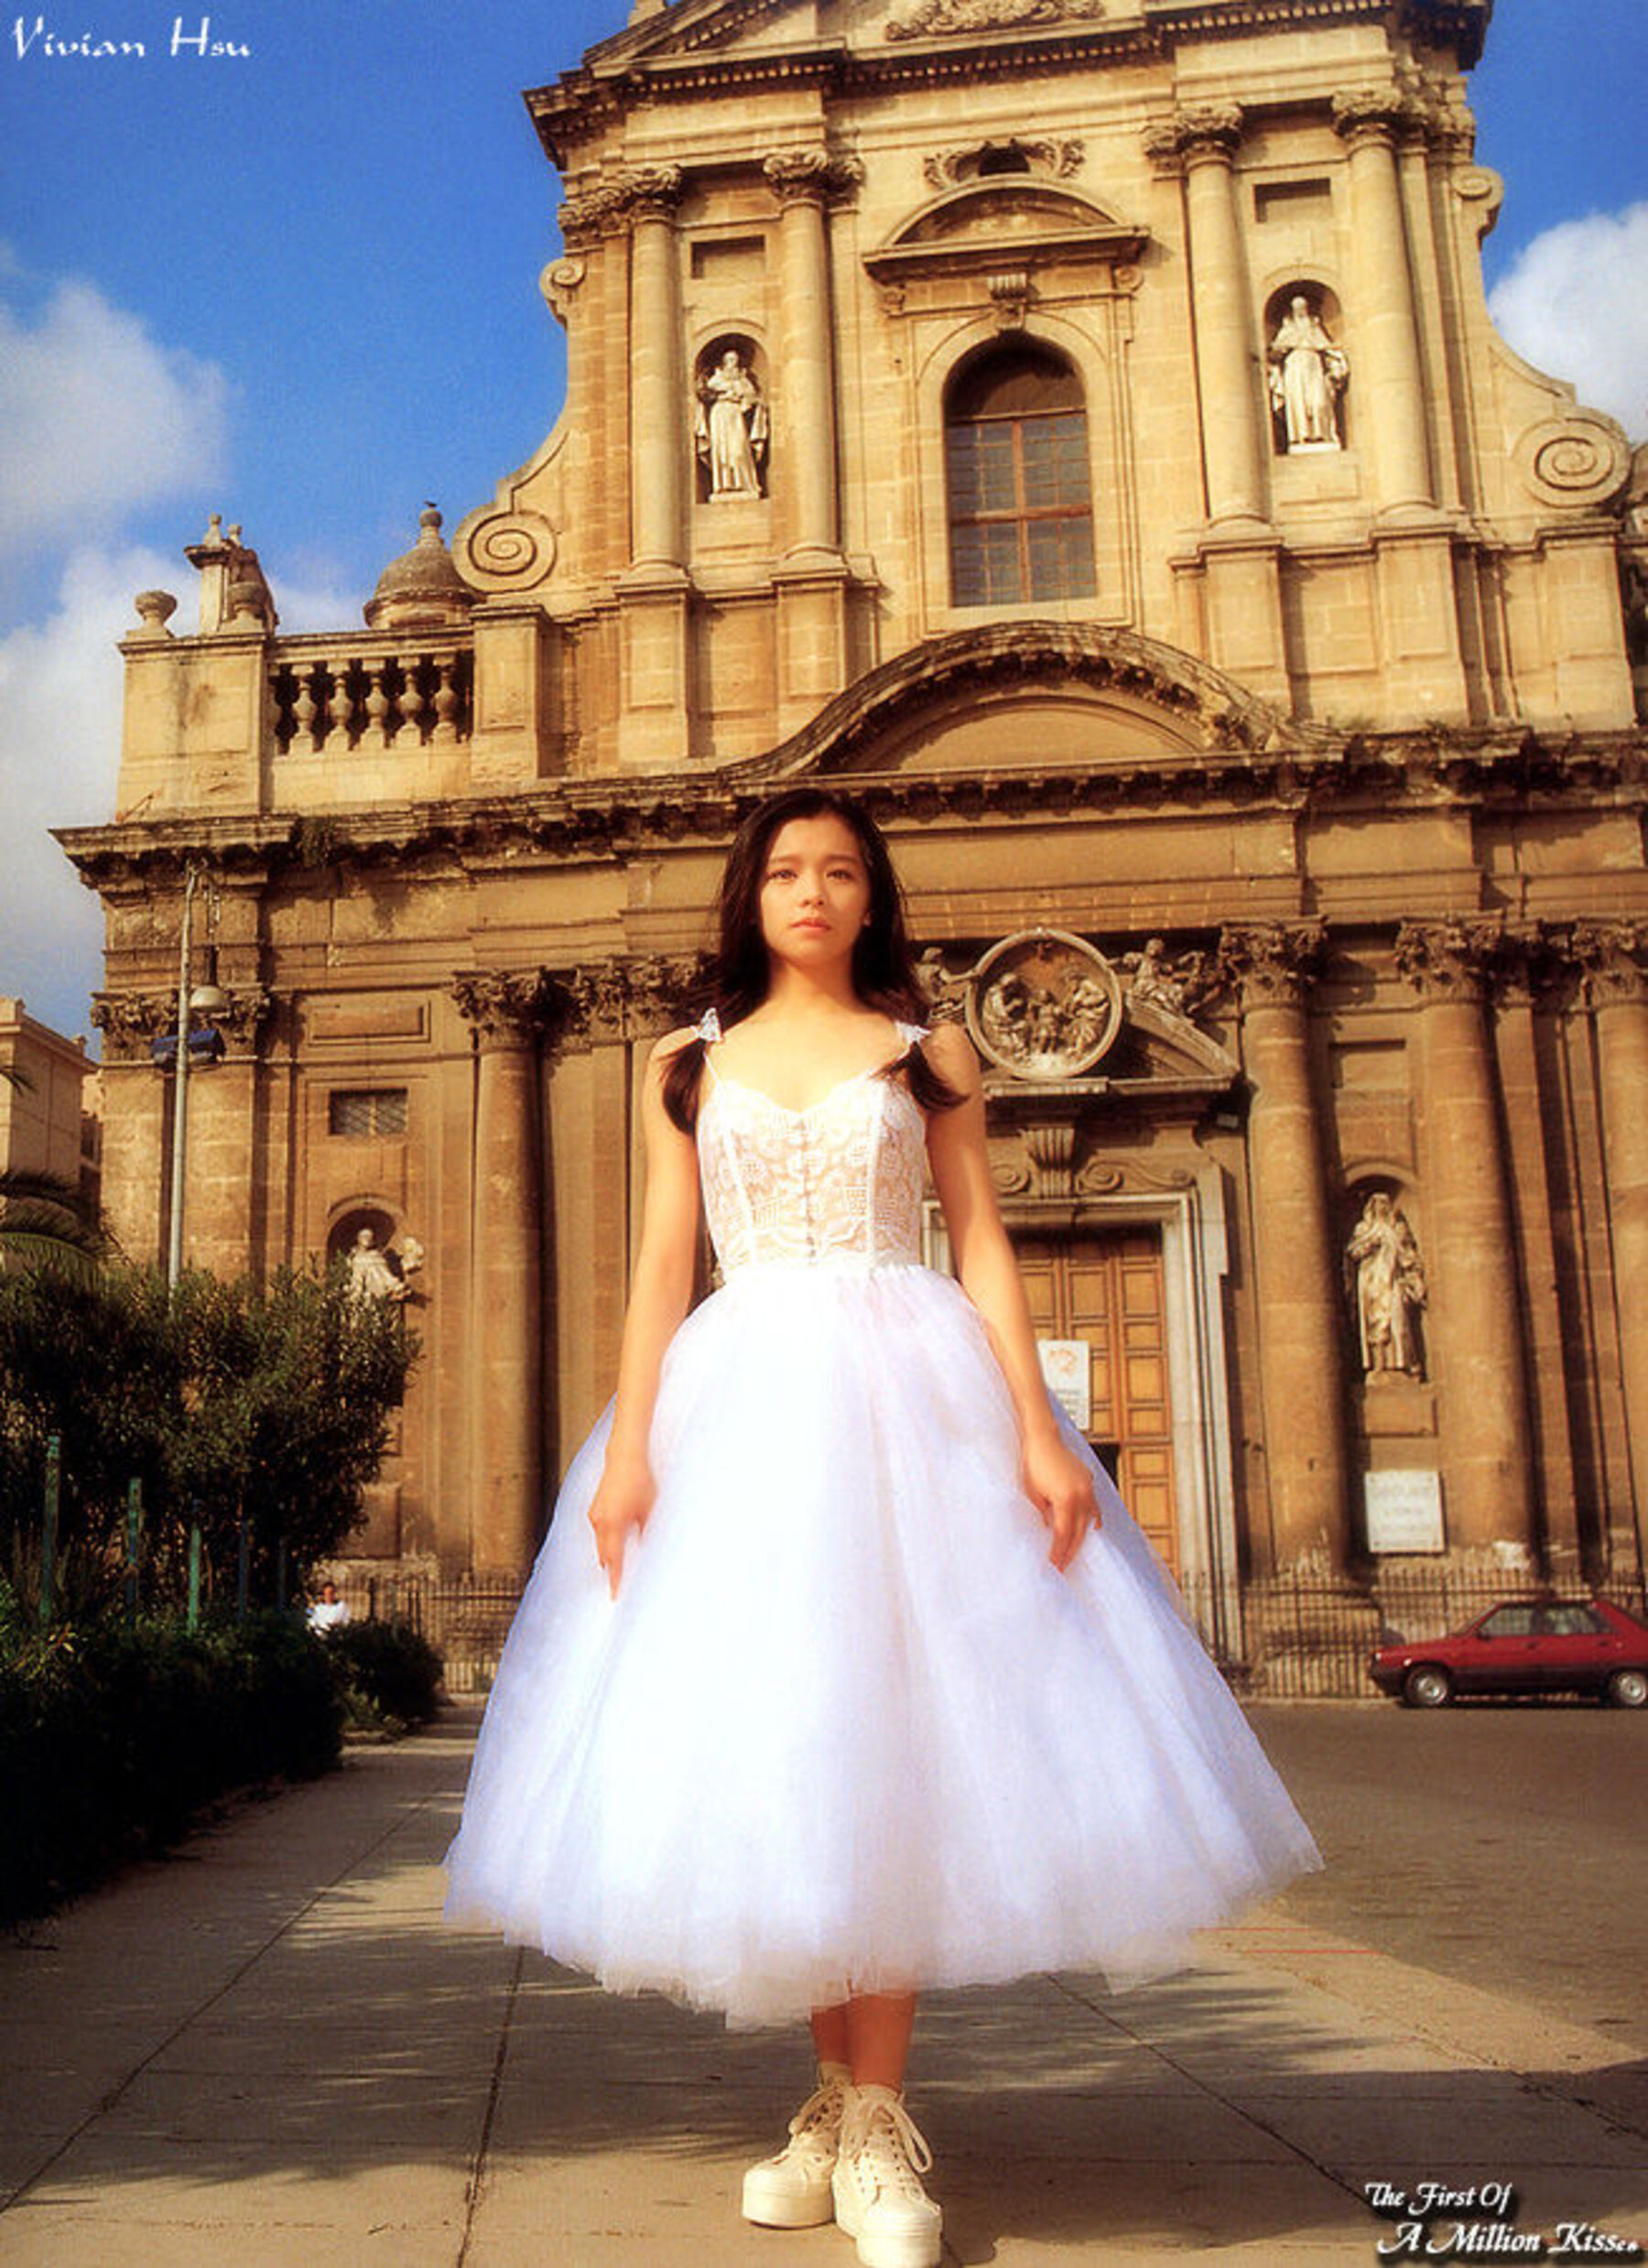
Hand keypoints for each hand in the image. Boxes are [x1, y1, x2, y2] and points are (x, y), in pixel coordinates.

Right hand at [588, 1449, 654, 1598]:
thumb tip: (645, 1548)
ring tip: (616, 1570)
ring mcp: (594, 1515)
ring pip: (600, 1543)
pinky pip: (599, 1532)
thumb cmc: (640, 1480)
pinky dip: (606, 1542)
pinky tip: (614, 1545)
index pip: (613, 1560)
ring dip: (608, 1556)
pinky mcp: (594, 1508)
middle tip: (617, 1587)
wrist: (624, 1456)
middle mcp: (599, 1522)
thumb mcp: (649, 1509)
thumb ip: (645, 1532)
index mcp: (613, 1524)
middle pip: (603, 1555)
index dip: (614, 1579)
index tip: (614, 1595)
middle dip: (610, 1570)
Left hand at [1022, 1429, 1100, 1572]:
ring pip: (1088, 1520)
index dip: (1059, 1552)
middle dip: (1069, 1550)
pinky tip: (1095, 1528)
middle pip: (1078, 1532)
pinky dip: (1094, 1517)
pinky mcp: (1088, 1481)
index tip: (1055, 1565)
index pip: (1063, 1535)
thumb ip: (1045, 1513)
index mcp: (1066, 1500)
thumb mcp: (1033, 1493)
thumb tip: (1052, 1527)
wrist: (1043, 1438)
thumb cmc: (1033, 1463)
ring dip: (1081, 1537)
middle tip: (1063, 1565)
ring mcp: (1088, 1488)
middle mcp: (1081, 1496)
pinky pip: (1094, 1505)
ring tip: (1073, 1551)